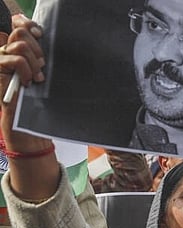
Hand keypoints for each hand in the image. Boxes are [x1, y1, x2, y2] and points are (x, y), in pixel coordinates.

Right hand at [0, 15, 45, 148]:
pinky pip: (16, 60)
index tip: (41, 35)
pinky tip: (28, 82)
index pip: (20, 24)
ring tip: (37, 77)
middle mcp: (7, 50)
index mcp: (19, 47)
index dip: (30, 24)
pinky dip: (26, 70)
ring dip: (34, 62)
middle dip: (37, 48)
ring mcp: (1, 58)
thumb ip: (42, 55)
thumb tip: (47, 38)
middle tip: (42, 66)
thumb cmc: (40, 95)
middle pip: (20, 32)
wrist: (28, 117)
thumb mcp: (44, 71)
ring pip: (20, 45)